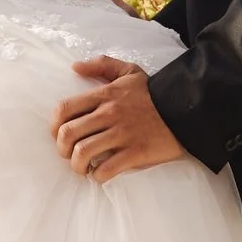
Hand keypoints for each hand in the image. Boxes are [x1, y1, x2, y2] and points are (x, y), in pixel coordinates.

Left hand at [52, 55, 187, 184]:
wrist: (188, 107)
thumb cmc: (155, 92)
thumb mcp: (129, 71)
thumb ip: (102, 65)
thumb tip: (75, 67)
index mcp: (105, 94)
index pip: (64, 109)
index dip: (54, 126)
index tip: (58, 134)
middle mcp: (109, 113)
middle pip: (68, 134)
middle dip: (62, 149)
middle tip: (69, 154)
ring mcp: (122, 134)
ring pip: (83, 153)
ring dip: (77, 165)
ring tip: (83, 167)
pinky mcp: (136, 152)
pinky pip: (106, 169)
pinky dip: (97, 176)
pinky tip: (100, 174)